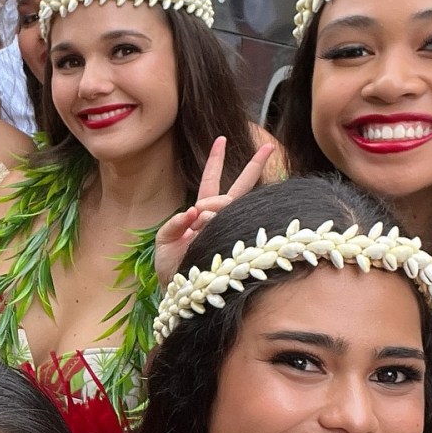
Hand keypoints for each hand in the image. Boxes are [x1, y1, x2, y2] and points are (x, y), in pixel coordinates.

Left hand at [154, 136, 274, 284]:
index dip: (215, 161)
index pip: (212, 181)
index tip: (221, 140)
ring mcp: (227, 230)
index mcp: (200, 214)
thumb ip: (174, 224)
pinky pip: (232, 224)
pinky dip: (220, 218)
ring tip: (230, 186)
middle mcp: (218, 219)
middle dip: (253, 166)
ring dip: (228, 195)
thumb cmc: (170, 268)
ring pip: (238, 204)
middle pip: (239, 187)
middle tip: (269, 145)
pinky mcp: (230, 244)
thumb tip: (194, 211)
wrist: (177, 292)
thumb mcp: (163, 242)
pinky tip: (211, 217)